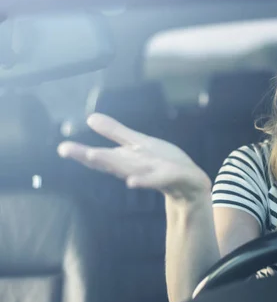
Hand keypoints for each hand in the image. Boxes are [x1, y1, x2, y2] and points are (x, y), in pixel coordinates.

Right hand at [57, 113, 211, 203]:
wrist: (191, 183)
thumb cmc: (162, 162)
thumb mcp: (139, 143)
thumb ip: (116, 133)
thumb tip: (90, 118)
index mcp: (127, 159)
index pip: (103, 155)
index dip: (82, 152)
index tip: (61, 147)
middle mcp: (136, 168)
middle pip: (112, 162)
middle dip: (90, 156)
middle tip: (66, 150)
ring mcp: (153, 174)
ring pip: (131, 169)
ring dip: (113, 164)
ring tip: (94, 156)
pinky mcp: (172, 177)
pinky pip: (158, 179)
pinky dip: (145, 181)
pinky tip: (131, 182)